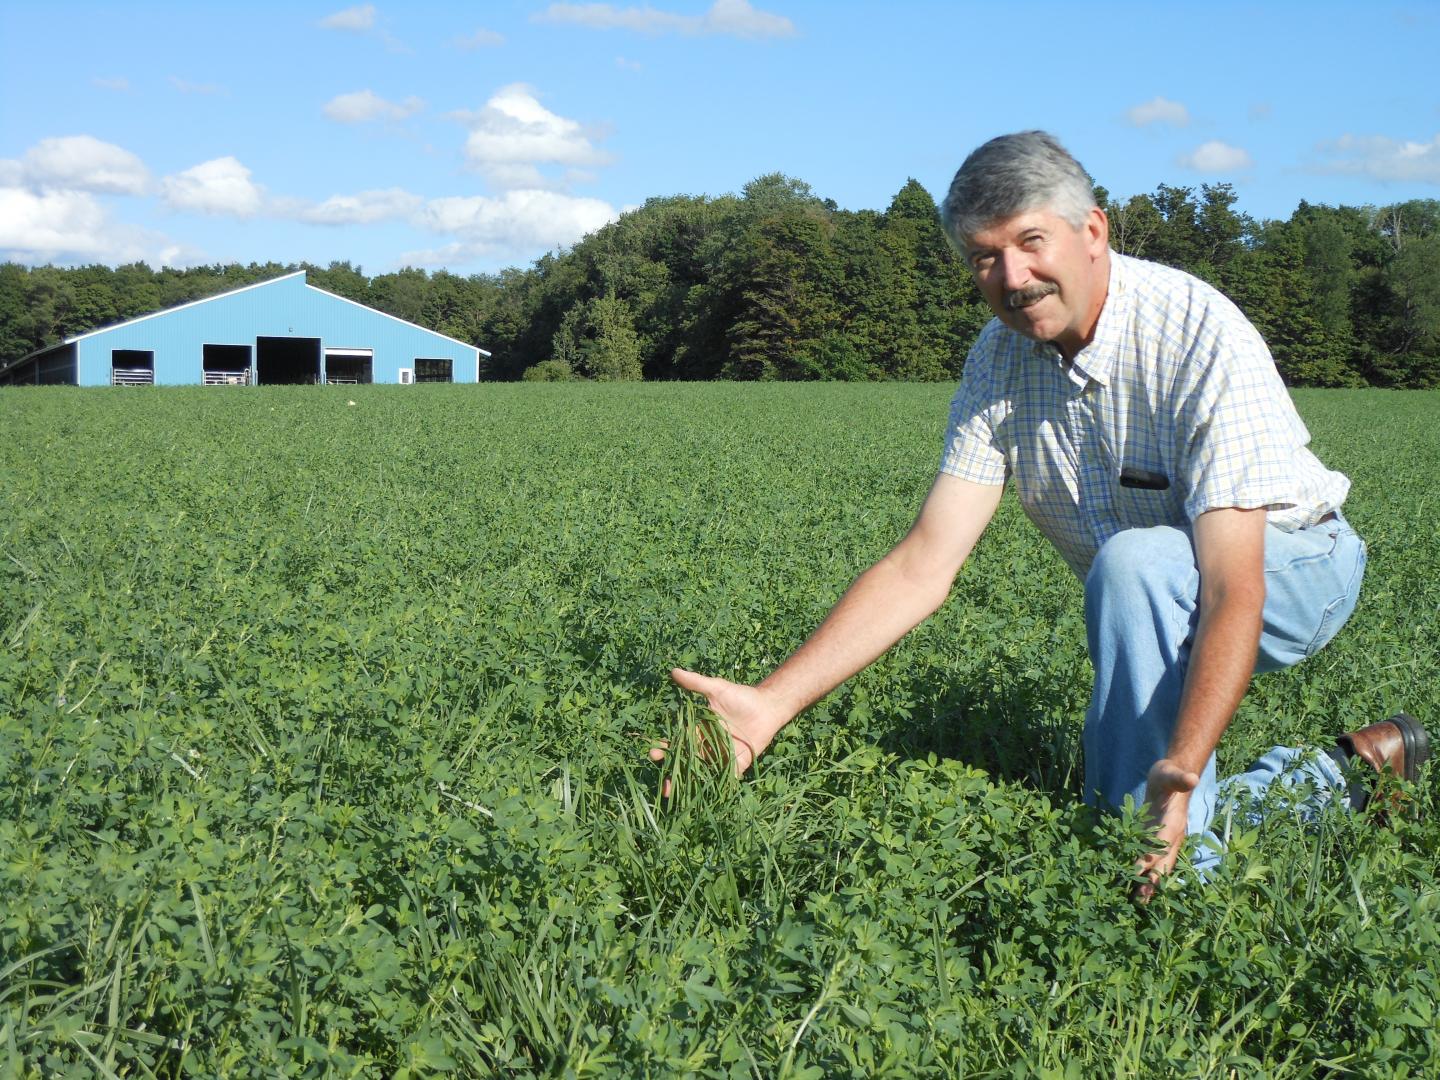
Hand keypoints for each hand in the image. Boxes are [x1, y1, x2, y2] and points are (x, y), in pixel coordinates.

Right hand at [649, 668, 787, 787]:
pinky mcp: (738, 764)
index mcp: (699, 731)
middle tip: (663, 783)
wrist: (767, 706)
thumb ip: (696, 683)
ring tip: (677, 795)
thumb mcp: (717, 689)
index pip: (677, 742)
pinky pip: (726, 777)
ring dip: (691, 784)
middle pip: (687, 762)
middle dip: (674, 772)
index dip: (665, 748)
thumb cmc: (741, 696)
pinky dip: (718, 786)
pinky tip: (706, 798)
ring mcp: (722, 757)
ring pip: (703, 773)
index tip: (653, 751)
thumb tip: (674, 671)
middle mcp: (707, 746)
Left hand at [1134, 757, 1199, 901]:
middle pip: (1163, 863)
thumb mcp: (1172, 775)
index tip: (1136, 871)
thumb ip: (1180, 779)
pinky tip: (1131, 882)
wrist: (1171, 777)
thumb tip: (1191, 779)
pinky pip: (1148, 858)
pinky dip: (1142, 870)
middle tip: (1140, 901)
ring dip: (1148, 882)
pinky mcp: (1154, 838)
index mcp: (1174, 825)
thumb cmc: (1170, 776)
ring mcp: (1163, 840)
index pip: (1161, 845)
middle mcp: (1171, 837)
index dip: (1151, 858)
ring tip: (1138, 902)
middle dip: (1153, 882)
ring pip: (1157, 865)